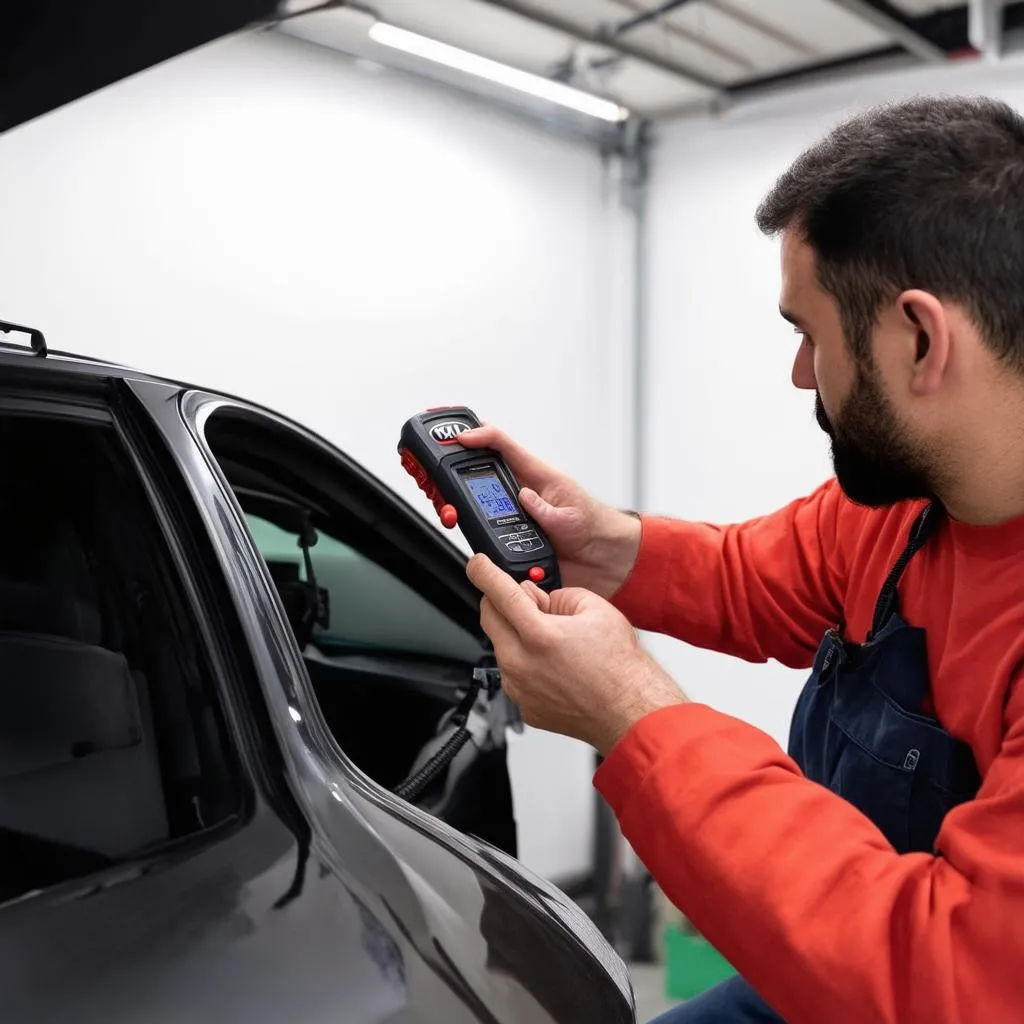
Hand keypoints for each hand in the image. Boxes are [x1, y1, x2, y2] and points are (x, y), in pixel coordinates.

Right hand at [458, 424, 641, 598]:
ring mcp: (513, 515)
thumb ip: (546, 509)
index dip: (479, 436)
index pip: (503, 446)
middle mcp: (520, 494)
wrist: (601, 560)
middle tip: (441, 480)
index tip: (460, 438)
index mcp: (535, 476)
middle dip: (457, 474)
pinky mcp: (510, 538)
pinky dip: (476, 536)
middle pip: (479, 473)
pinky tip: (468, 535)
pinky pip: (485, 536)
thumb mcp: (570, 516)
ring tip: (451, 511)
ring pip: (476, 505)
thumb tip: (524, 497)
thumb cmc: (592, 528)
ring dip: (460, 507)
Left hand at [467, 554, 686, 753]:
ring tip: (552, 639)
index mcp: (539, 636)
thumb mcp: (594, 608)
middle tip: (527, 601)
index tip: (477, 565)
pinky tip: (554, 664)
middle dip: (501, 603)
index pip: (499, 594)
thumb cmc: (619, 667)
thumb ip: (555, 595)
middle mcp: (522, 665)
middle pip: (490, 620)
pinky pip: (513, 674)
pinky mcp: (525, 706)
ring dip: (516, 635)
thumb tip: (534, 595)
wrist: (630, 711)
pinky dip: (525, 662)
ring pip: (501, 648)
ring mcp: (520, 689)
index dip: (483, 572)